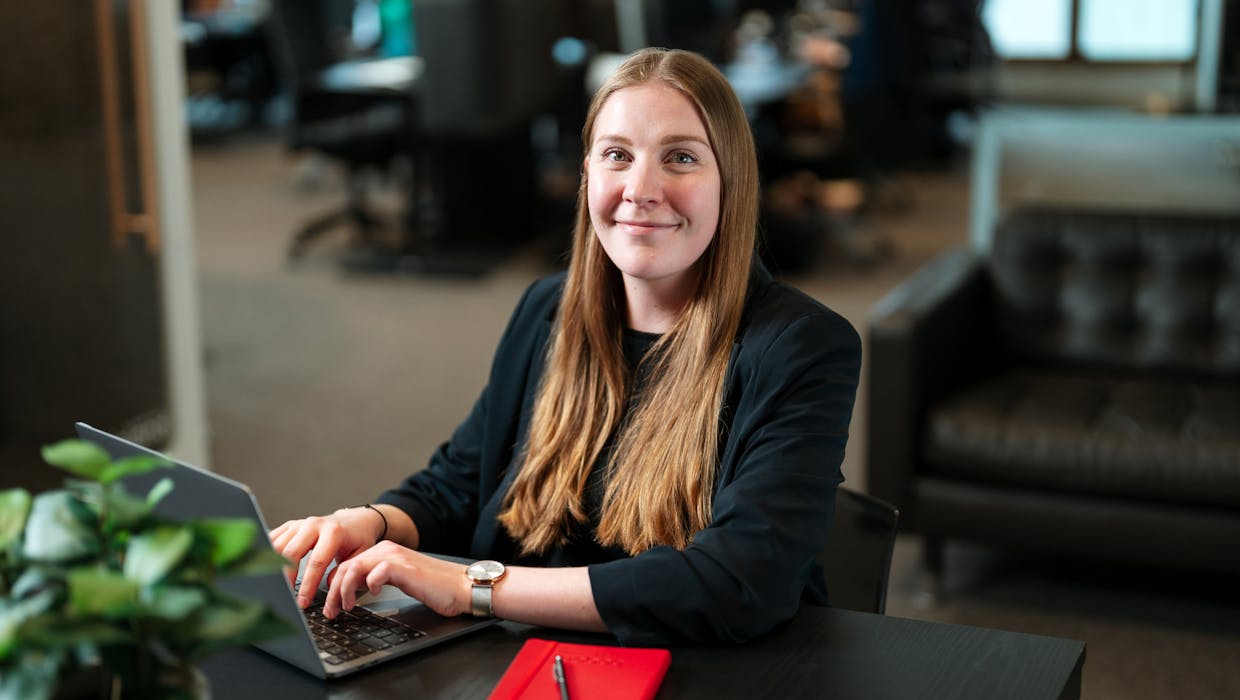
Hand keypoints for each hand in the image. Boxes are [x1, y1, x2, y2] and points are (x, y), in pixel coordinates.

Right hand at [269, 507, 385, 607]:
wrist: (355, 520)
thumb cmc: (357, 539)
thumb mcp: (360, 556)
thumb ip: (344, 572)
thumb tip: (328, 586)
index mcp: (333, 532)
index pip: (316, 563)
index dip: (308, 585)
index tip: (303, 602)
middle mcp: (314, 525)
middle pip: (291, 553)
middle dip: (287, 578)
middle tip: (286, 596)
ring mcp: (301, 523)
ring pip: (278, 546)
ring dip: (275, 567)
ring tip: (278, 586)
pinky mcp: (291, 525)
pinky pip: (273, 539)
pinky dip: (268, 554)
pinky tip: (268, 568)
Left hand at [323, 541, 470, 619]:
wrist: (462, 587)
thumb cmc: (436, 588)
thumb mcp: (399, 582)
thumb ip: (377, 580)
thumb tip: (352, 593)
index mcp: (383, 552)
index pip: (347, 564)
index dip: (334, 586)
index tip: (332, 607)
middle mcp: (386, 550)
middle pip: (345, 566)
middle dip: (333, 593)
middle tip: (332, 613)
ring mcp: (395, 557)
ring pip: (354, 568)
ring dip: (344, 591)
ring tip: (346, 608)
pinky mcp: (404, 567)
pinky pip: (375, 572)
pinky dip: (368, 584)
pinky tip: (372, 595)